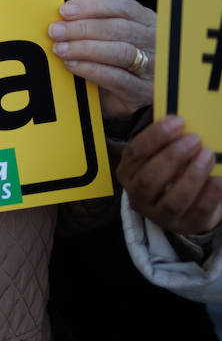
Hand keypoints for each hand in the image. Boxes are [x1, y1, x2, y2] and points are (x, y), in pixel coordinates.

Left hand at [48, 0, 154, 121]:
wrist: (125, 99)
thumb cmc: (113, 61)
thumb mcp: (108, 37)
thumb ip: (92, 18)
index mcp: (147, 22)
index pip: (123, 7)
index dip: (93, 6)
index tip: (65, 10)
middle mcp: (156, 42)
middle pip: (120, 28)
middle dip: (83, 28)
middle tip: (55, 31)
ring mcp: (154, 68)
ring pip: (120, 52)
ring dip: (85, 48)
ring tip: (60, 49)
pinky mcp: (143, 91)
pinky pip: (117, 78)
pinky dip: (91, 69)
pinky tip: (72, 65)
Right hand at [120, 115, 221, 236]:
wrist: (183, 204)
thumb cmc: (170, 170)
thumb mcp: (159, 154)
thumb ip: (165, 138)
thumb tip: (178, 113)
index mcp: (128, 172)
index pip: (135, 153)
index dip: (155, 136)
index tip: (178, 121)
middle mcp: (138, 195)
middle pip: (150, 178)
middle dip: (173, 157)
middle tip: (195, 138)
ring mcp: (159, 215)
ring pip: (173, 200)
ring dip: (192, 176)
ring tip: (208, 155)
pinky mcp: (184, 226)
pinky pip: (197, 211)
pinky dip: (210, 194)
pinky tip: (219, 178)